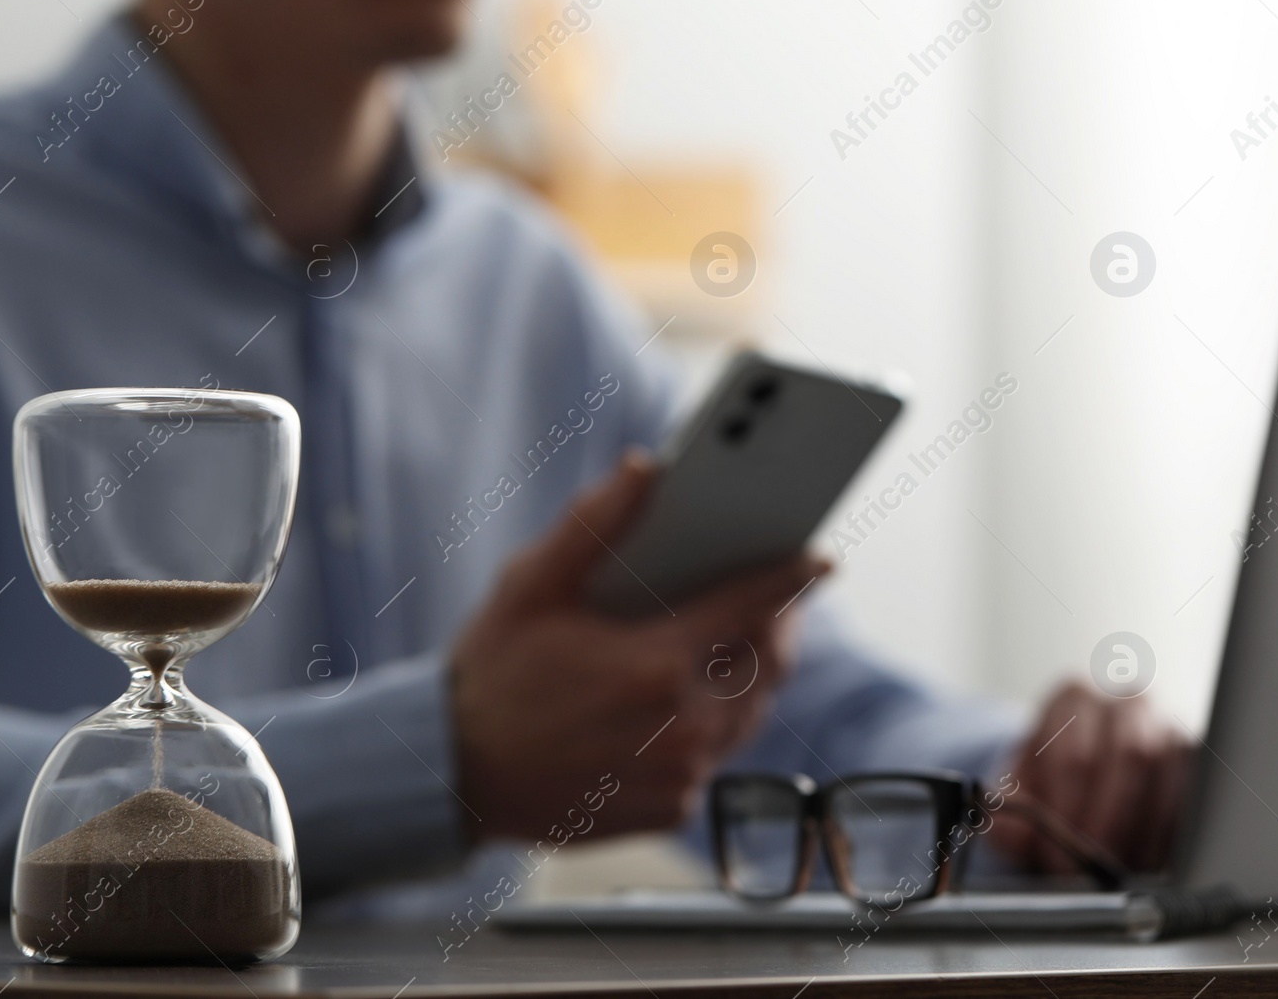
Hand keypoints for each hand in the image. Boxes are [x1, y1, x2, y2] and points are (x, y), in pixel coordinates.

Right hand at [450, 451, 829, 843]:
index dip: (791, 578)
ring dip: (750, 674)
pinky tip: (687, 697)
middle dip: (778, 625)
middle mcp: (682, 727)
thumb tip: (644, 468)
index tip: (820, 558)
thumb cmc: (492, 673)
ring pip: (749, 713)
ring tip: (738, 640)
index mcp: (655, 663)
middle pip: (767, 665)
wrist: (458, 775)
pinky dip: (714, 723)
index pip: (751, 608)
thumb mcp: (530, 586)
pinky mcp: (672, 807)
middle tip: (774, 599)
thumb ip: (594, 524)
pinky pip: (717, 756)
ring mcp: (681, 774)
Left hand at [991, 680, 1192, 875]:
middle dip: (1110, 822)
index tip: (1058, 852)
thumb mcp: (1019, 791)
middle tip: (1095, 866)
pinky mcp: (1203, 759)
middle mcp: (1127, 703)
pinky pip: (1201, 792)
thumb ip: (1008, 806)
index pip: (1074, 752)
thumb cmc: (1051, 783)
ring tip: (1124, 869)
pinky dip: (1177, 832)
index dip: (1067, 811)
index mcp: (1073, 699)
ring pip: (1171, 774)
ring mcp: (1172, 727)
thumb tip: (1008, 828)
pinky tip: (1157, 861)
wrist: (1085, 781)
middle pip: (1129, 757)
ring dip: (1147, 832)